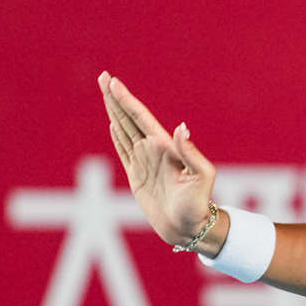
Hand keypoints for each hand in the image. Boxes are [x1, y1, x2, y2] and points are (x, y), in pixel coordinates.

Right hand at [98, 72, 216, 246]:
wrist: (190, 228)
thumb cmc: (198, 204)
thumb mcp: (201, 177)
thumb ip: (189, 152)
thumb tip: (180, 127)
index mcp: (165, 147)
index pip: (141, 117)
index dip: (126, 100)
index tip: (113, 82)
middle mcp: (153, 150)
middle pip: (129, 118)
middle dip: (115, 98)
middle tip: (104, 77)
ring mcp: (144, 162)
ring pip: (123, 131)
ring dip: (113, 112)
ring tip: (105, 93)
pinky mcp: (137, 177)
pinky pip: (123, 151)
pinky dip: (117, 137)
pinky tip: (113, 124)